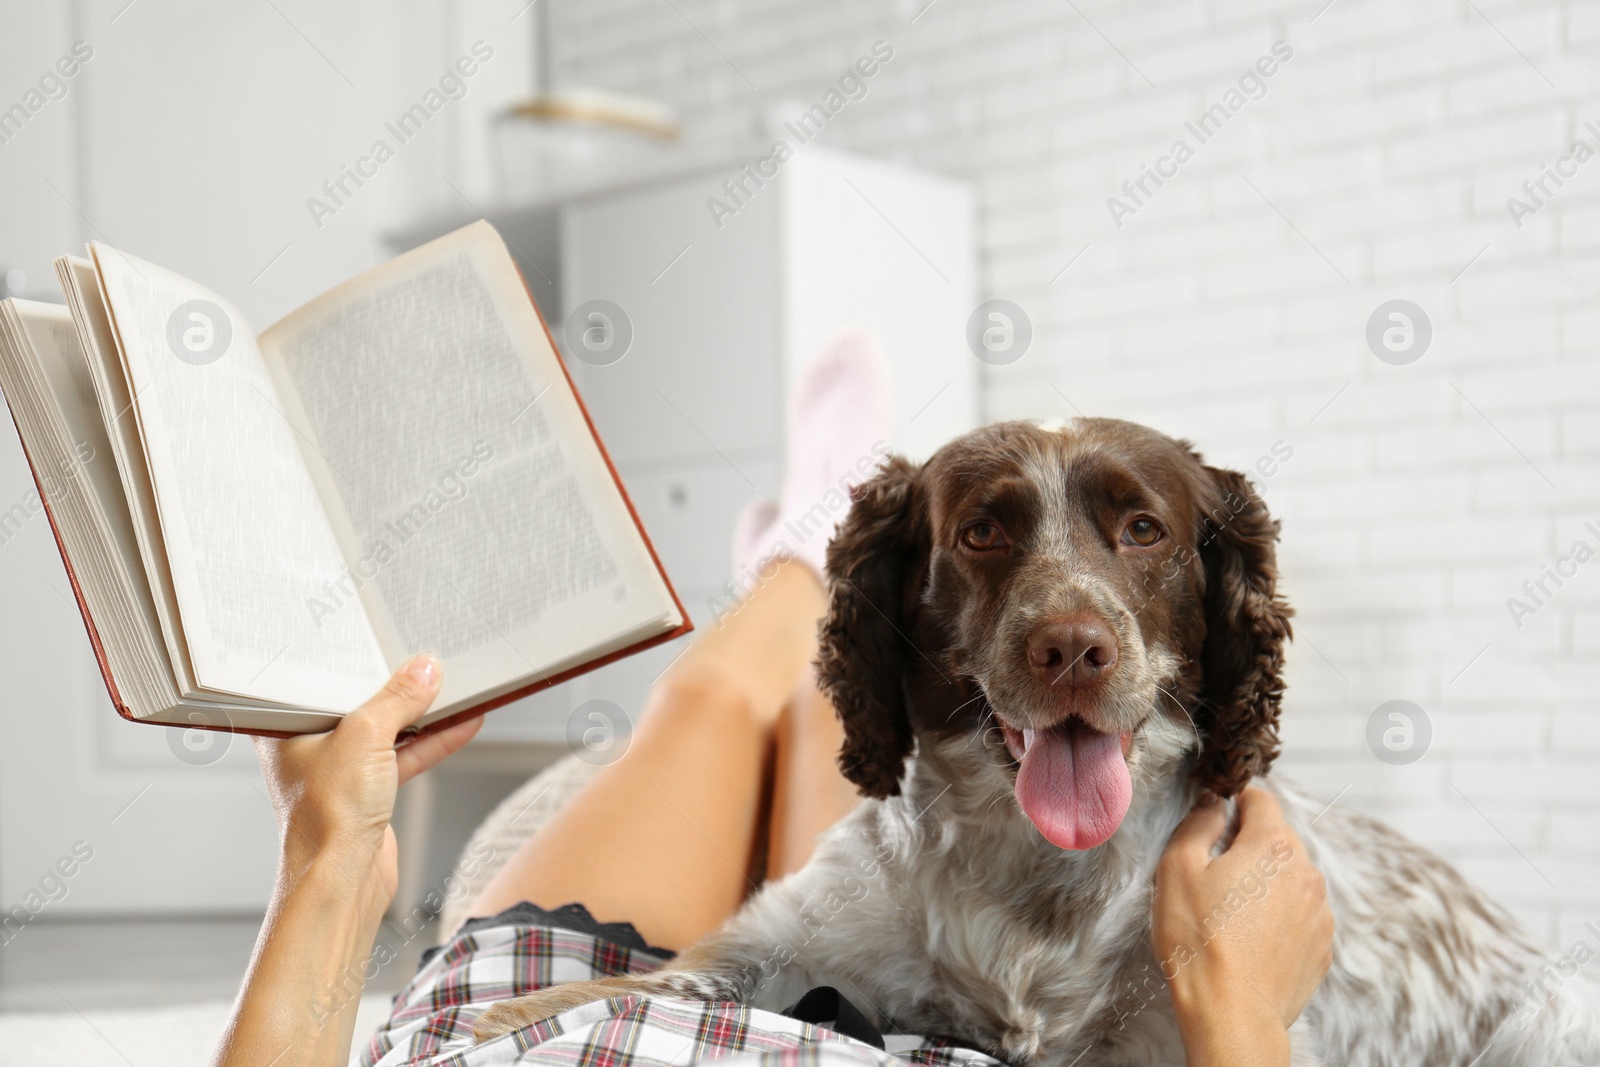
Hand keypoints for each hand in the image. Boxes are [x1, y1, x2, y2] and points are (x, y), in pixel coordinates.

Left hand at [252, 654, 482, 903]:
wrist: (342, 880)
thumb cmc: (325, 819)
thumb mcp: (365, 737)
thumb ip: (397, 699)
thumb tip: (422, 671)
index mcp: (287, 726)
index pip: (322, 677)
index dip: (354, 657)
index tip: (386, 639)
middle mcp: (309, 745)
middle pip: (359, 701)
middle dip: (394, 684)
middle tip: (424, 659)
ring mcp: (340, 770)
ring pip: (386, 728)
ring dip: (422, 713)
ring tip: (454, 687)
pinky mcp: (368, 791)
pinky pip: (403, 755)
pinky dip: (432, 741)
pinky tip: (462, 723)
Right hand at [1152, 787, 1332, 1066]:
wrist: (1232, 1013)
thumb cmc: (1200, 940)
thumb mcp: (1178, 869)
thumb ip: (1198, 824)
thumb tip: (1211, 804)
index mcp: (1273, 845)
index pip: (1260, 798)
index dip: (1232, 801)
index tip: (1213, 817)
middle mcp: (1307, 873)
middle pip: (1278, 838)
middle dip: (1247, 845)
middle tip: (1213, 874)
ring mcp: (1319, 912)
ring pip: (1290, 878)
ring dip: (1265, 883)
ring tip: (1231, 913)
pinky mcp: (1322, 947)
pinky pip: (1299, 915)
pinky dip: (1278, 917)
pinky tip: (1249, 938)